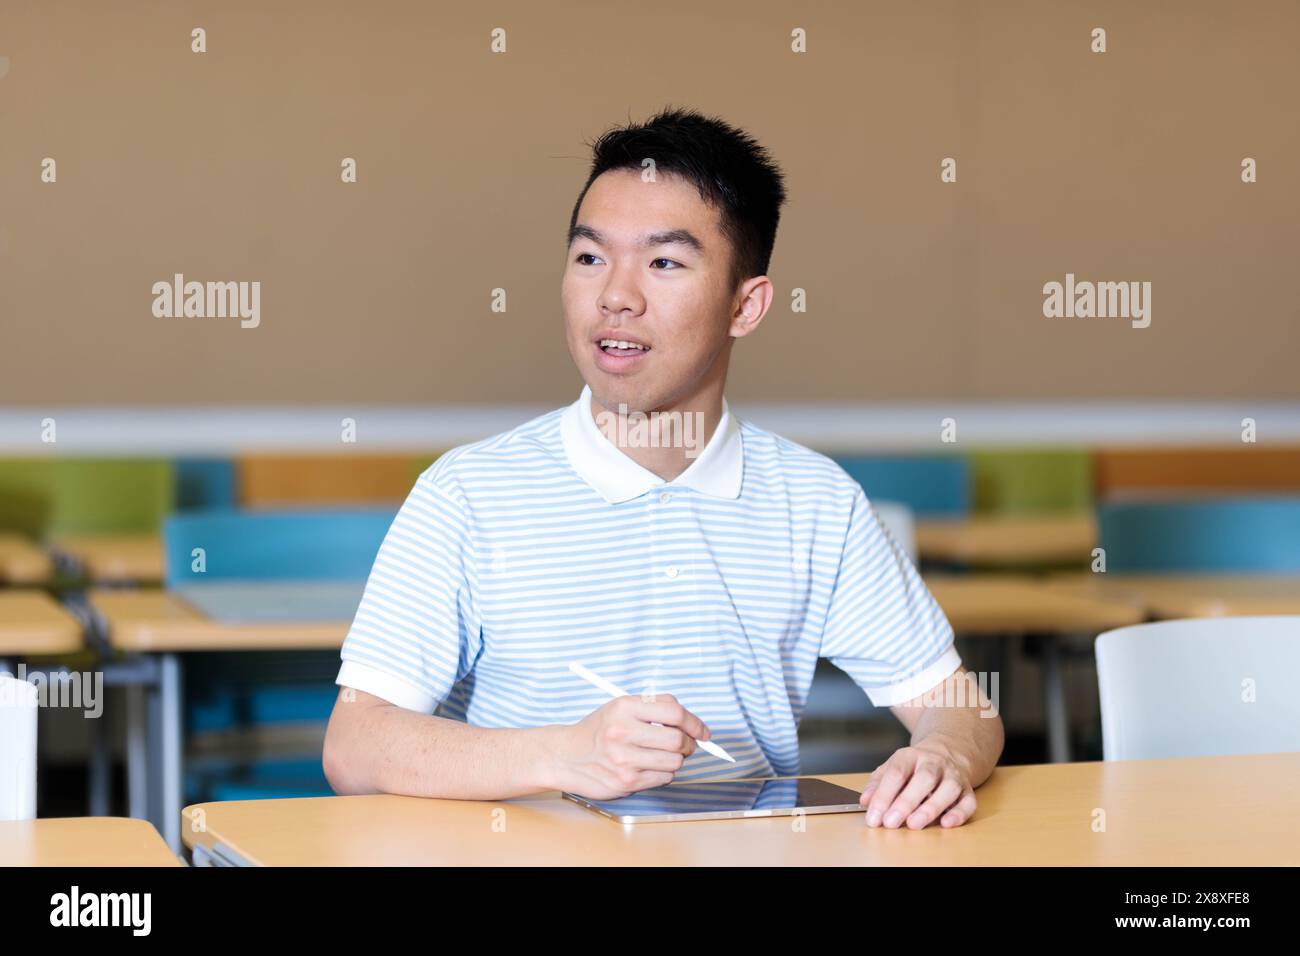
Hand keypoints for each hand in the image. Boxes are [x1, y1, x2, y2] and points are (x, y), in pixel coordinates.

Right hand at [547, 694, 710, 799]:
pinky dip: (663, 774)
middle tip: (685, 745)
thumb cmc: (599, 730)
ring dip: (675, 760)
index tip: (703, 731)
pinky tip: (648, 767)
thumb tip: (693, 723)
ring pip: (674, 762)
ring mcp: (624, 759)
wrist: (566, 756)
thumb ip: (655, 708)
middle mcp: (623, 732)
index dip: (695, 722)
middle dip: (688, 744)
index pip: (674, 712)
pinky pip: (663, 778)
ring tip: (661, 756)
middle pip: (677, 739)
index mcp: (624, 707)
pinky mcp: (625, 781)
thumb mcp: (621, 707)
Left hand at [860, 736, 976, 828]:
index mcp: (910, 756)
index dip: (883, 795)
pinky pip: (968, 801)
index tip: (873, 817)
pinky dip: (959, 813)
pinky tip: (946, 823)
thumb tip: (865, 802)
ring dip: (931, 808)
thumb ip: (877, 784)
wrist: (947, 752)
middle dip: (906, 802)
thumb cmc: (913, 767)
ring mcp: (953, 775)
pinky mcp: (968, 789)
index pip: (896, 773)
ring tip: (913, 824)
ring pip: (947, 789)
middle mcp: (933, 763)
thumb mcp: (891, 767)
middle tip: (890, 822)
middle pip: (923, 778)